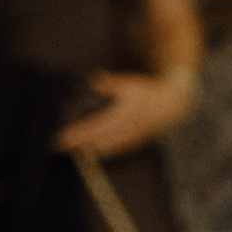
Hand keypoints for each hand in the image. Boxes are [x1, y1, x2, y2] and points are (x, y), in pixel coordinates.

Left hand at [51, 70, 194, 157]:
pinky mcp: (135, 143)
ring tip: (73, 147)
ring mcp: (133, 139)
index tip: (62, 138)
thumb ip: (110, 83)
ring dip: (89, 148)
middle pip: (99, 141)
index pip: (96, 127)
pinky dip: (102, 150)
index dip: (78, 134)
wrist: (171, 107)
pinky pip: (116, 149)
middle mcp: (128, 130)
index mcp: (125, 115)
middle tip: (60, 144)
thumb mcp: (129, 84)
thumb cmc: (147, 93)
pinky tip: (92, 149)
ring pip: (107, 148)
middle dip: (79, 144)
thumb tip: (94, 82)